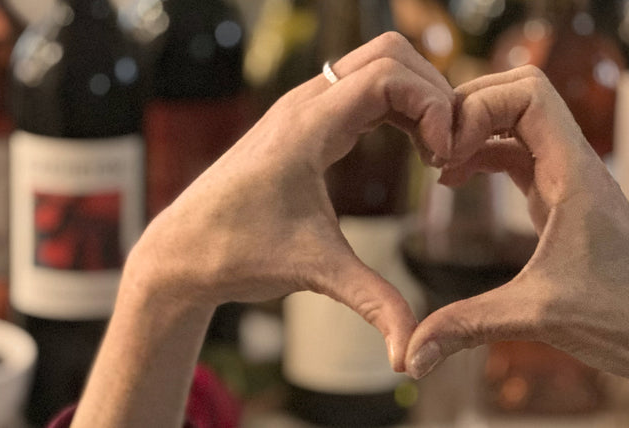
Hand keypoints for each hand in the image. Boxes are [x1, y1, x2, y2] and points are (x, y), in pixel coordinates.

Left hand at [123, 32, 453, 370]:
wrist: (180, 252)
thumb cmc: (236, 255)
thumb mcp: (314, 273)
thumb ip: (371, 303)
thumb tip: (408, 357)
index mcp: (306, 128)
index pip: (387, 76)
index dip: (431, 106)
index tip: (442, 157)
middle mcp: (303, 104)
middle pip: (388, 53)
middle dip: (432, 89)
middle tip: (448, 147)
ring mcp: (301, 108)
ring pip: (376, 64)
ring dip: (417, 94)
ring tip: (436, 152)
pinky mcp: (302, 121)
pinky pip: (362, 87)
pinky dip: (398, 105)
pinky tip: (415, 150)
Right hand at [405, 66, 628, 424]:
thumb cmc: (621, 324)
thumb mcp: (535, 317)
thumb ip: (465, 327)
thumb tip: (409, 356)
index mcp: (577, 177)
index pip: (529, 95)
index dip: (479, 106)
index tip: (448, 148)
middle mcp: (577, 168)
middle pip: (522, 92)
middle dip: (471, 106)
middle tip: (435, 146)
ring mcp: (573, 181)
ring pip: (521, 120)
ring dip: (477, 128)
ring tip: (438, 162)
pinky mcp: (566, 201)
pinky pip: (521, 153)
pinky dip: (485, 153)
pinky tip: (456, 181)